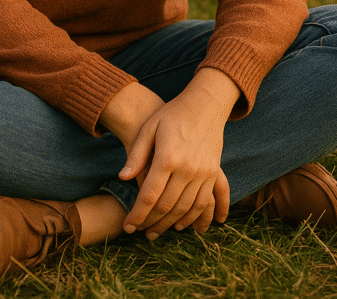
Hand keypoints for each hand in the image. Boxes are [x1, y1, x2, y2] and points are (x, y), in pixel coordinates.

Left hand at [118, 70, 238, 238]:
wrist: (204, 104)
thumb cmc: (172, 115)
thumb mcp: (149, 129)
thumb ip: (136, 154)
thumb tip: (123, 177)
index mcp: (168, 158)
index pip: (150, 196)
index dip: (138, 215)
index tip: (128, 226)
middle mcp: (187, 169)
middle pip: (167, 207)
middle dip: (151, 223)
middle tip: (140, 232)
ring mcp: (203, 173)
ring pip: (185, 210)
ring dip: (170, 225)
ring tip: (156, 232)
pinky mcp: (213, 174)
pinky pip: (203, 203)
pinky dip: (193, 218)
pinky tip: (181, 225)